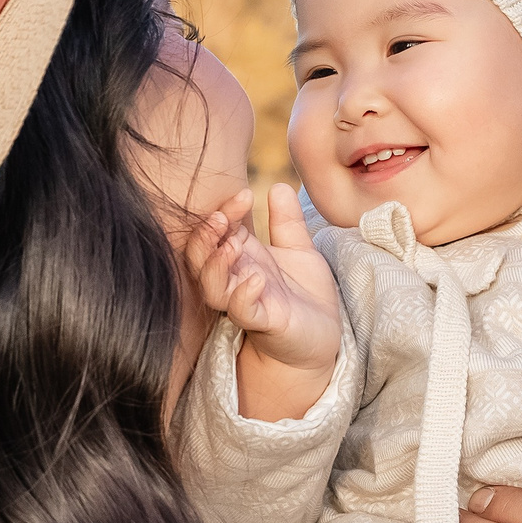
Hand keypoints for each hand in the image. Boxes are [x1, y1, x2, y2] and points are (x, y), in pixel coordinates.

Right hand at [185, 184, 342, 419]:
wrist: (321, 337)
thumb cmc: (304, 295)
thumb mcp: (299, 251)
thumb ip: (286, 222)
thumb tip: (279, 185)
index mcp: (241, 258)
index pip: (217, 232)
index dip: (224, 212)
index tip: (245, 194)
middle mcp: (235, 280)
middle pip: (200, 258)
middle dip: (205, 237)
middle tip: (221, 218)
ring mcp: (246, 303)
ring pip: (212, 287)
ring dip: (217, 265)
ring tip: (234, 245)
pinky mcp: (263, 323)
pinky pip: (243, 311)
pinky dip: (244, 295)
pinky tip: (256, 278)